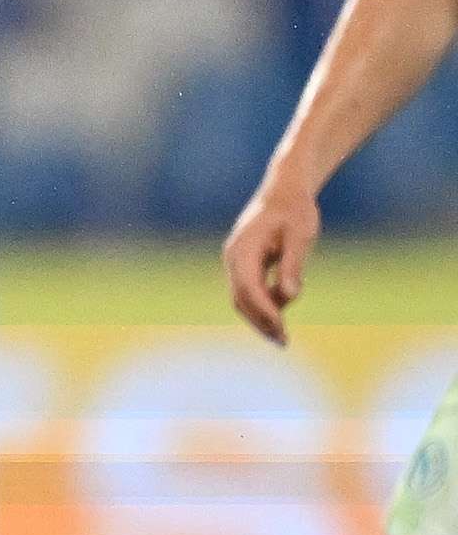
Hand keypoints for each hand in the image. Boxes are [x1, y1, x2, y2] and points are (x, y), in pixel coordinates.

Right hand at [225, 175, 319, 344]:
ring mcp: (237, 261)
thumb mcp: (300, 236)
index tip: (282, 327)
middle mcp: (234, 258)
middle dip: (261, 322)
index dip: (264, 309)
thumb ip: (292, 265)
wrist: (284, 191)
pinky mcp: (245, 264)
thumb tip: (289, 296)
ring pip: (243, 298)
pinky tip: (282, 311)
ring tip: (284, 335)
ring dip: (262, 317)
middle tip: (283, 342)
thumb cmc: (295, 211)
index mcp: (244, 249)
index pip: (248, 287)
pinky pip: (249, 291)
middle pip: (241, 298)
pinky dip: (264, 305)